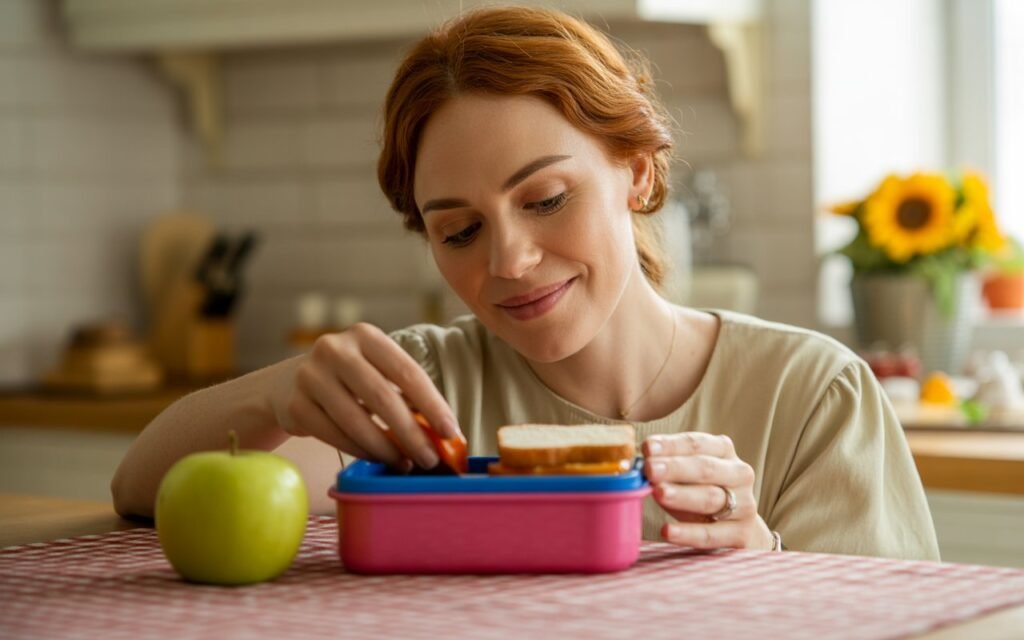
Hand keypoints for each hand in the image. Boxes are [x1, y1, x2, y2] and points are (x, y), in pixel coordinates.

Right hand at [270, 323, 459, 469]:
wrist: (288, 383)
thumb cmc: (349, 379)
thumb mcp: (375, 372)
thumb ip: (405, 395)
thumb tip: (446, 434)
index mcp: (365, 335)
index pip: (407, 372)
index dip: (432, 404)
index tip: (451, 431)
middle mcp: (335, 349)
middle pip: (383, 397)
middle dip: (411, 433)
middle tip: (430, 458)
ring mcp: (311, 376)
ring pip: (357, 421)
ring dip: (386, 448)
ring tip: (405, 463)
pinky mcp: (296, 405)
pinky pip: (335, 436)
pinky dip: (361, 451)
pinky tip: (377, 458)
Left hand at [642, 432, 773, 549]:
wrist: (738, 526)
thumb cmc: (701, 491)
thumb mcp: (686, 474)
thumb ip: (665, 467)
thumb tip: (635, 466)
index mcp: (723, 451)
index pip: (696, 443)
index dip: (671, 445)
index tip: (647, 447)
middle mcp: (738, 474)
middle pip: (705, 468)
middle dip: (675, 468)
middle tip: (649, 469)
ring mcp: (743, 504)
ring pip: (710, 498)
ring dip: (682, 495)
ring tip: (658, 493)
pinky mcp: (740, 534)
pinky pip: (710, 535)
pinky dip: (687, 533)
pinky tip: (667, 531)